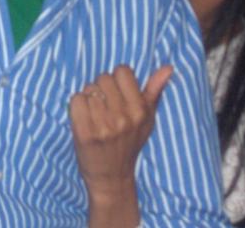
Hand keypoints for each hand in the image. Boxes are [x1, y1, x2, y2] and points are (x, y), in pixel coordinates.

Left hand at [69, 64, 172, 226]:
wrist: (111, 177)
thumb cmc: (129, 143)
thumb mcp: (147, 118)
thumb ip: (154, 91)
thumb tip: (168, 67)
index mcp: (140, 110)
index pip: (122, 71)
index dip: (117, 80)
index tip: (117, 94)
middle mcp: (123, 117)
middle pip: (103, 78)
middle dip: (101, 88)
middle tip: (104, 106)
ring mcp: (104, 126)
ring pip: (88, 89)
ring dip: (88, 98)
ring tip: (95, 114)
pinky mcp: (85, 133)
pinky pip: (76, 100)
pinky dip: (77, 106)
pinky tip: (84, 118)